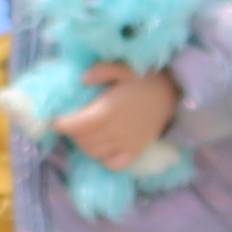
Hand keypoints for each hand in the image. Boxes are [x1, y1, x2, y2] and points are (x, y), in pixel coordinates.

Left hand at [57, 62, 183, 171]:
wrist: (173, 94)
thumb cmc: (146, 79)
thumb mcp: (123, 68)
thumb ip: (101, 70)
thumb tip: (82, 78)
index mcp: (109, 110)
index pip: (77, 125)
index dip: (62, 124)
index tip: (57, 118)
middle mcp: (115, 130)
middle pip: (83, 140)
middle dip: (72, 133)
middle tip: (72, 122)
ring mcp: (126, 143)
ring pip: (95, 153)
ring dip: (84, 145)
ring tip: (84, 133)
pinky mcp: (135, 150)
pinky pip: (114, 164)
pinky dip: (103, 159)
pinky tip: (102, 147)